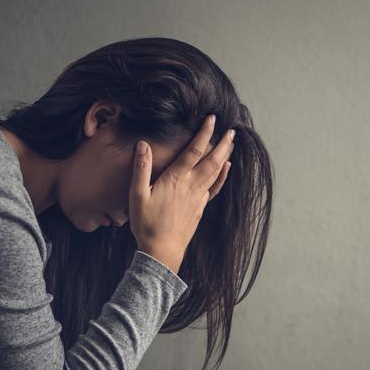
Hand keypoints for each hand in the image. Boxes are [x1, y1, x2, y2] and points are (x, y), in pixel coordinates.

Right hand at [128, 115, 233, 273]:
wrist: (162, 251)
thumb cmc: (146, 224)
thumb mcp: (137, 195)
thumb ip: (141, 168)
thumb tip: (143, 144)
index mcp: (176, 179)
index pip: (194, 150)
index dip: (204, 133)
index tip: (212, 119)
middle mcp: (191, 186)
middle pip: (212, 160)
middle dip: (222, 143)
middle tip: (231, 130)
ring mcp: (198, 198)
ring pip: (215, 172)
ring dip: (224, 156)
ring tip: (231, 143)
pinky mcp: (199, 208)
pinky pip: (214, 188)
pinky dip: (222, 176)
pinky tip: (226, 169)